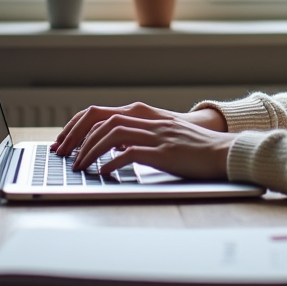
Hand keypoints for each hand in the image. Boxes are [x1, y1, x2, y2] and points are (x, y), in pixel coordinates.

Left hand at [51, 102, 233, 179]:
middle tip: (62, 155)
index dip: (77, 126)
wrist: (223, 151)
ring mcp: (157, 135)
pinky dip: (112, 162)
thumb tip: (111, 146)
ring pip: (112, 133)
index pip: (101, 112)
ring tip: (80, 166)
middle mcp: (148, 120)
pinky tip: (103, 173)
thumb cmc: (193, 148)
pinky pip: (131, 153)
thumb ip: (138, 135)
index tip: (63, 142)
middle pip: (102, 120)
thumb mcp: (162, 135)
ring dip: (90, 150)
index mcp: (145, 114)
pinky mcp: (165, 152)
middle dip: (76, 137)